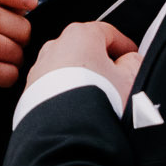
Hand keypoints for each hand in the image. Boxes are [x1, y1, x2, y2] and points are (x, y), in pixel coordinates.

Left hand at [25, 20, 140, 104]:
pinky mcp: (30, 90)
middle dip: (101, 63)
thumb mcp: (130, 79)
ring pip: (67, 68)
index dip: (124, 45)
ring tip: (98, 98)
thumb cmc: (97, 102)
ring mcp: (40, 68)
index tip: (132, 56)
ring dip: (82, 78)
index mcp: (80, 35)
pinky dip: (66, 92)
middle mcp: (55, 47)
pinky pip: (53, 86)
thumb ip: (134, 63)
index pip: (108, 33)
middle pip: (85, 49)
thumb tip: (131, 61)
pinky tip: (79, 108)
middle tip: (117, 80)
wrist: (66, 132)